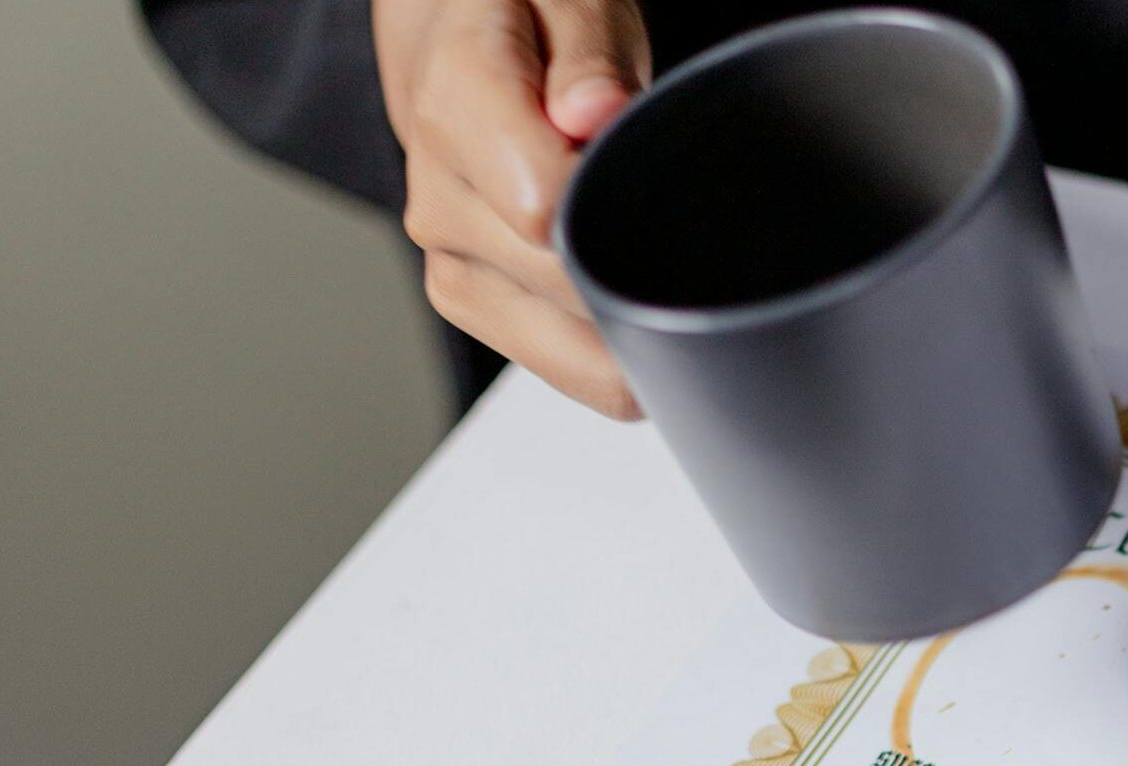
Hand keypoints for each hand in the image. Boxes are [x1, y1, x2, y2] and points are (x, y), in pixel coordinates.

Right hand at [376, 0, 650, 418]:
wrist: (462, 52)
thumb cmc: (533, 23)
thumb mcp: (572, 1)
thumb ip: (588, 55)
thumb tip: (593, 113)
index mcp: (457, 104)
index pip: (543, 211)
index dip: (621, 219)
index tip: (663, 195)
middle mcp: (438, 195)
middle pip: (569, 290)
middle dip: (646, 275)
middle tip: (688, 235)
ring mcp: (448, 258)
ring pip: (573, 351)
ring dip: (635, 325)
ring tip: (662, 266)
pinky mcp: (467, 300)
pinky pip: (564, 367)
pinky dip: (616, 350)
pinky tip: (638, 306)